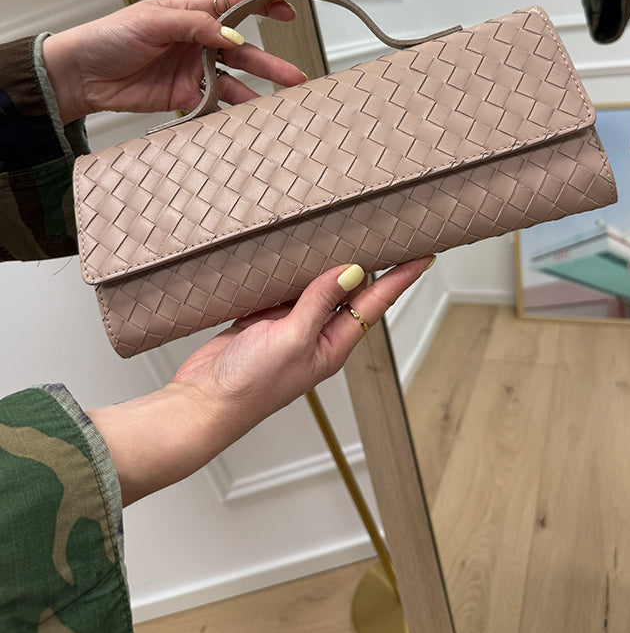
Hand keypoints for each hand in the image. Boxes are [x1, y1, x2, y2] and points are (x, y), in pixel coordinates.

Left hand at [41, 0, 303, 123]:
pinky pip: (214, 104)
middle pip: (243, 49)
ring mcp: (193, 70)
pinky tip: (246, 120)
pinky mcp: (184, 96)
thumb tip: (233, 35)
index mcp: (191, 13)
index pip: (235, 3)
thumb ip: (195, 26)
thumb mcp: (152, 21)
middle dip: (269, 62)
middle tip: (293, 76)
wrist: (82, 74)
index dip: (264, 4)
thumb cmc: (109, 37)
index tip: (287, 11)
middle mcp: (198, 41)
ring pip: (234, 80)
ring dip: (256, 91)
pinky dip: (230, 113)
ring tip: (278, 102)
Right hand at [88, 256, 434, 505]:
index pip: (376, 303)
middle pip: (351, 291)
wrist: (204, 401)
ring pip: (317, 285)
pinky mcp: (264, 317)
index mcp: (333, 344)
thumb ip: (320, 304)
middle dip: (371, 264)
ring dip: (328, 262)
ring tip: (348, 231)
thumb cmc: (249, 386)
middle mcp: (316, 333)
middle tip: (389, 233)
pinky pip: (285, 286)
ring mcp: (289, 325)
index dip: (400, 278)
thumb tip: (351, 272)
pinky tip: (295, 250)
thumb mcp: (292, 340)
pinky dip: (291, 268)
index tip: (423, 255)